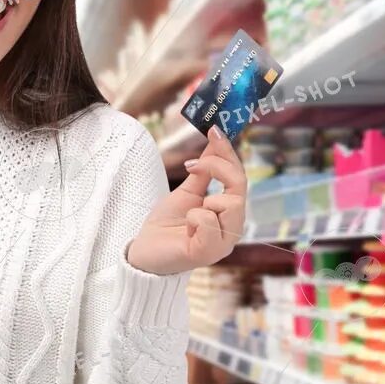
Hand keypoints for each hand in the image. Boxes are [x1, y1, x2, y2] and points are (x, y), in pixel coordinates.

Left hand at [126, 127, 246, 275]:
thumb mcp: (187, 191)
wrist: (144, 252)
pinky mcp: (208, 253)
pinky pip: (208, 221)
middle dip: (216, 168)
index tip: (214, 130)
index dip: (228, 153)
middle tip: (192, 166)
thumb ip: (205, 171)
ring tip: (189, 214)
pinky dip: (194, 219)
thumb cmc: (166, 225)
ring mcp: (223, 243)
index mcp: (230, 215)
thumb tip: (215, 141)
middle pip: (240, 187)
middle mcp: (232, 229)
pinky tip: (186, 230)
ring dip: (204, 201)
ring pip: (230, 204)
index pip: (240, 178)